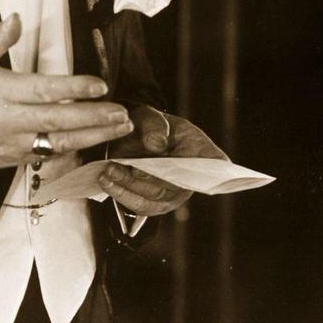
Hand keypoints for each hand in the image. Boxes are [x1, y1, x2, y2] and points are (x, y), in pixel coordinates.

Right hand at [0, 15, 131, 167]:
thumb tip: (16, 17)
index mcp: (3, 92)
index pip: (44, 90)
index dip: (75, 87)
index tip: (101, 85)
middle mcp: (11, 120)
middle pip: (58, 120)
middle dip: (94, 117)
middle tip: (122, 113)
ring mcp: (14, 143)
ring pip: (59, 142)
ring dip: (93, 136)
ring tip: (119, 127)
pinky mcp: (14, 159)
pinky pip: (48, 157)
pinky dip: (74, 150)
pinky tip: (96, 142)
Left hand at [99, 108, 227, 217]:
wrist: (133, 140)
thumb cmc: (149, 127)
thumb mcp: (150, 116)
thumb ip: (154, 125)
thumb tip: (156, 144)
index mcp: (204, 151)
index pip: (216, 163)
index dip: (206, 171)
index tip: (183, 166)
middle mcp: (194, 178)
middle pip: (176, 184)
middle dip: (146, 177)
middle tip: (121, 167)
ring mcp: (175, 195)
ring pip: (154, 197)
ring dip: (128, 187)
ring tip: (108, 172)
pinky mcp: (156, 205)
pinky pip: (140, 205)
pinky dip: (121, 194)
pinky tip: (107, 181)